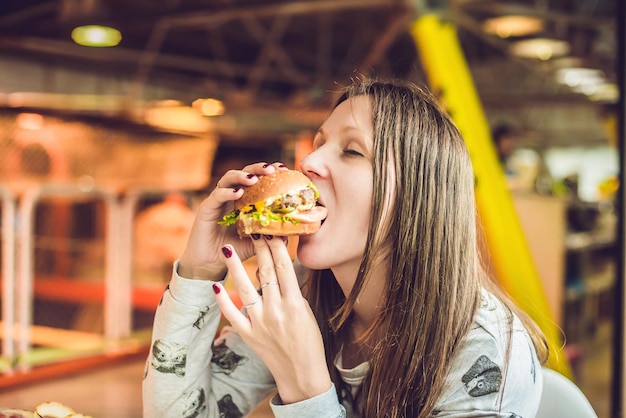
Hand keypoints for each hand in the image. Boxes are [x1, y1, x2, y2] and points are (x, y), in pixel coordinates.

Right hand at [178, 162, 285, 279]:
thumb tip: (292, 230)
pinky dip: (227, 192)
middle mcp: (231, 196)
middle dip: (257, 168)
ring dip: (241, 175)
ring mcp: (218, 200)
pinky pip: (217, 195)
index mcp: (245, 200)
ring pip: (228, 179)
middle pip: (244, 173)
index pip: (258, 179)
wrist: (211, 264)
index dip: (270, 172)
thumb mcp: (258, 243)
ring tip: (253, 179)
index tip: (284, 169)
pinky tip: (238, 193)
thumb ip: (273, 235)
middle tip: (271, 169)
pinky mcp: (206, 208)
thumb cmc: (234, 251)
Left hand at [212, 236, 331, 403]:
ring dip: (234, 268)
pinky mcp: (248, 335)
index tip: (270, 231)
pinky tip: (215, 286)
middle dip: (259, 249)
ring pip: (245, 289)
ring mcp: (261, 323)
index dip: (276, 247)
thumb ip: (291, 291)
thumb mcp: (306, 311)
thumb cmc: (309, 341)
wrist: (302, 374)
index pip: (284, 268)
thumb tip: (274, 270)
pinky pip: (233, 315)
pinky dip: (223, 301)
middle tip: (252, 229)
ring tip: (225, 249)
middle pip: (266, 273)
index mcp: (295, 303)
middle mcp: (277, 310)